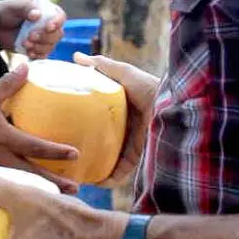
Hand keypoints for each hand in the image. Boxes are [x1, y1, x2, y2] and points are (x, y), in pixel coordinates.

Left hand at [0, 0, 65, 58]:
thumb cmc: (6, 11)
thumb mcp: (15, 6)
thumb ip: (27, 8)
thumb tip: (37, 15)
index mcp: (46, 11)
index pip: (60, 16)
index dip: (57, 22)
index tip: (48, 27)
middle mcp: (48, 25)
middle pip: (58, 34)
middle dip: (45, 37)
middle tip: (30, 36)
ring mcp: (43, 38)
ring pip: (51, 46)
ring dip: (39, 46)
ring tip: (25, 43)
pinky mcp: (36, 49)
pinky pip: (43, 55)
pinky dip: (37, 54)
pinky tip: (28, 52)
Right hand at [0, 65, 80, 192]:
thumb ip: (8, 84)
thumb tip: (26, 66)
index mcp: (2, 137)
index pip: (34, 145)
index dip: (55, 150)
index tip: (75, 154)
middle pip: (31, 173)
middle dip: (53, 182)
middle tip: (75, 190)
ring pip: (19, 181)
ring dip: (39, 187)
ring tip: (58, 195)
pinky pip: (5, 182)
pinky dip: (19, 186)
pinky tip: (28, 191)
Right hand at [74, 52, 158, 181]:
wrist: (176, 111)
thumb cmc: (152, 88)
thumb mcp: (126, 74)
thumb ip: (103, 66)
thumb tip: (75, 56)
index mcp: (122, 108)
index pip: (97, 115)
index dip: (81, 118)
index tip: (63, 121)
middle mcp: (126, 127)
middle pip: (100, 138)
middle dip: (85, 144)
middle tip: (63, 148)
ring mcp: (131, 145)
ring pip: (107, 158)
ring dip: (92, 165)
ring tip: (72, 169)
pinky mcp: (137, 159)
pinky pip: (119, 173)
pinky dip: (106, 179)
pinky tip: (91, 181)